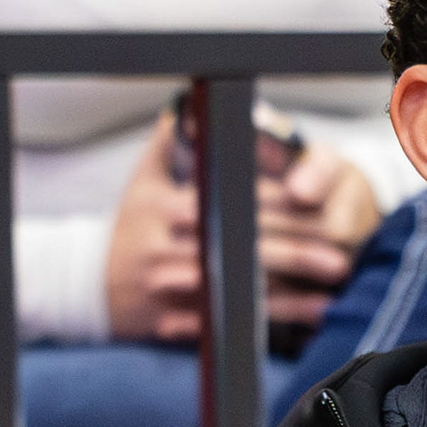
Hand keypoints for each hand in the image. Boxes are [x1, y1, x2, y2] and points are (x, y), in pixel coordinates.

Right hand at [101, 112, 378, 340]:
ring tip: (334, 291)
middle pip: (244, 247)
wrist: (83, 285)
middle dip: (298, 251)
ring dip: (292, 293)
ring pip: (240, 288)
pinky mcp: (173, 320)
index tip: (320, 208)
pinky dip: (269, 322)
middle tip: (343, 253)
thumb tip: (187, 103)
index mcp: (171, 207)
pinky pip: (230, 320)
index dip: (282, 206)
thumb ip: (168, 142)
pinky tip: (304, 320)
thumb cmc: (127, 229)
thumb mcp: (140, 182)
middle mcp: (170, 245)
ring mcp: (170, 286)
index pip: (236, 202)